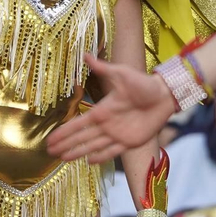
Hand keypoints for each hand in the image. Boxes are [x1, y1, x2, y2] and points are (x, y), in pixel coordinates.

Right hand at [47, 54, 177, 162]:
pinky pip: (113, 152)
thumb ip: (103, 68)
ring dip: (78, 152)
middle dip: (66, 144)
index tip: (50, 138)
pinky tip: (89, 162)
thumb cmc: (144, 83)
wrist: (165, 94)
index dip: (64, 132)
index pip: (78, 123)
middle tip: (50, 152)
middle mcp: (107, 124)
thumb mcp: (122, 73)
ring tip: (64, 159)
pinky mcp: (131, 142)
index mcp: (102, 110)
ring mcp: (118, 134)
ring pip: (93, 146)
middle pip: (82, 137)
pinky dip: (101, 157)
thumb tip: (86, 54)